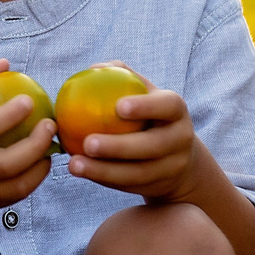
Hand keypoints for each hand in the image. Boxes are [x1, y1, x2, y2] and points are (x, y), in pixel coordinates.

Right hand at [0, 59, 56, 217]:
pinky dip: (29, 183)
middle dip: (36, 146)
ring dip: (39, 169)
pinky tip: (37, 165)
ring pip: (13, 189)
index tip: (30, 100)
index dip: (10, 115)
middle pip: (5, 165)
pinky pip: (9, 199)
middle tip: (50, 125)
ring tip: (49, 149)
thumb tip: (5, 64)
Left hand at [65, 86, 203, 201]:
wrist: (177, 157)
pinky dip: (103, 179)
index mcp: (177, 112)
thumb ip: (123, 77)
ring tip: (74, 164)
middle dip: (119, 147)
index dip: (146, 107)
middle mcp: (180, 140)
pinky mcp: (158, 186)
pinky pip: (128, 185)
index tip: (118, 106)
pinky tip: (80, 171)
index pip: (168, 106)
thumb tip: (94, 68)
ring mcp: (172, 167)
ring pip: (138, 173)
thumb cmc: (149, 115)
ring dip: (103, 170)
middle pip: (152, 146)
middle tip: (88, 143)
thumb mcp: (145, 94)